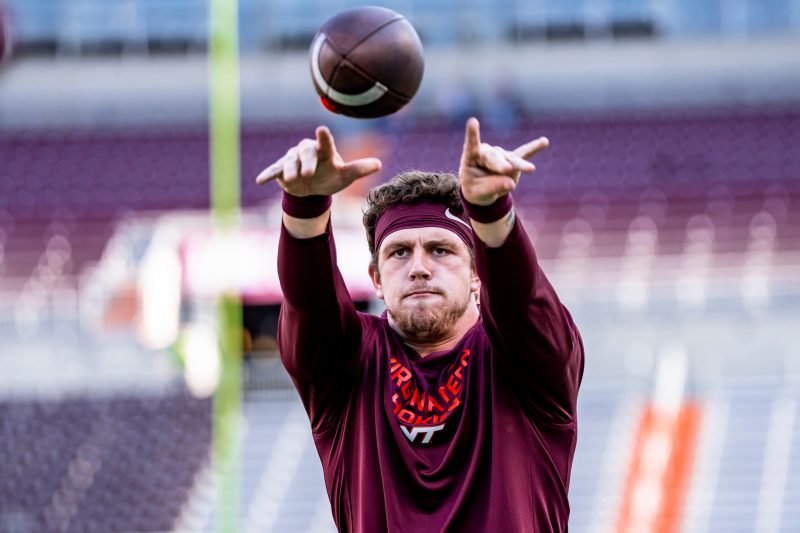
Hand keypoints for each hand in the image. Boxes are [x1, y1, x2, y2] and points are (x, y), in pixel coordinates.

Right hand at [255, 126, 381, 196]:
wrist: (312, 188)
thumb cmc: (331, 177)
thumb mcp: (345, 176)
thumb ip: (359, 169)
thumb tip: (379, 164)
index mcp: (324, 150)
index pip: (325, 142)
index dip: (324, 137)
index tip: (322, 130)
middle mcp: (307, 151)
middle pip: (305, 152)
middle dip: (306, 162)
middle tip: (307, 173)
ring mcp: (292, 159)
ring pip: (289, 161)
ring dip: (289, 170)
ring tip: (291, 180)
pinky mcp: (281, 169)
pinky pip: (274, 171)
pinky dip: (268, 175)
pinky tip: (260, 181)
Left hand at [459, 117, 548, 205]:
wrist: (482, 191)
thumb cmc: (475, 189)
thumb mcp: (478, 193)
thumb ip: (492, 187)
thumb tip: (511, 183)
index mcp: (471, 157)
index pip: (471, 144)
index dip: (472, 134)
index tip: (473, 122)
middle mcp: (487, 152)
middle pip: (495, 156)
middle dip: (501, 163)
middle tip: (507, 169)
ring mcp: (501, 154)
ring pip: (512, 159)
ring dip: (520, 164)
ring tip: (531, 169)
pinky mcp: (512, 159)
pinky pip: (524, 153)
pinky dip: (534, 148)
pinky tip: (544, 142)